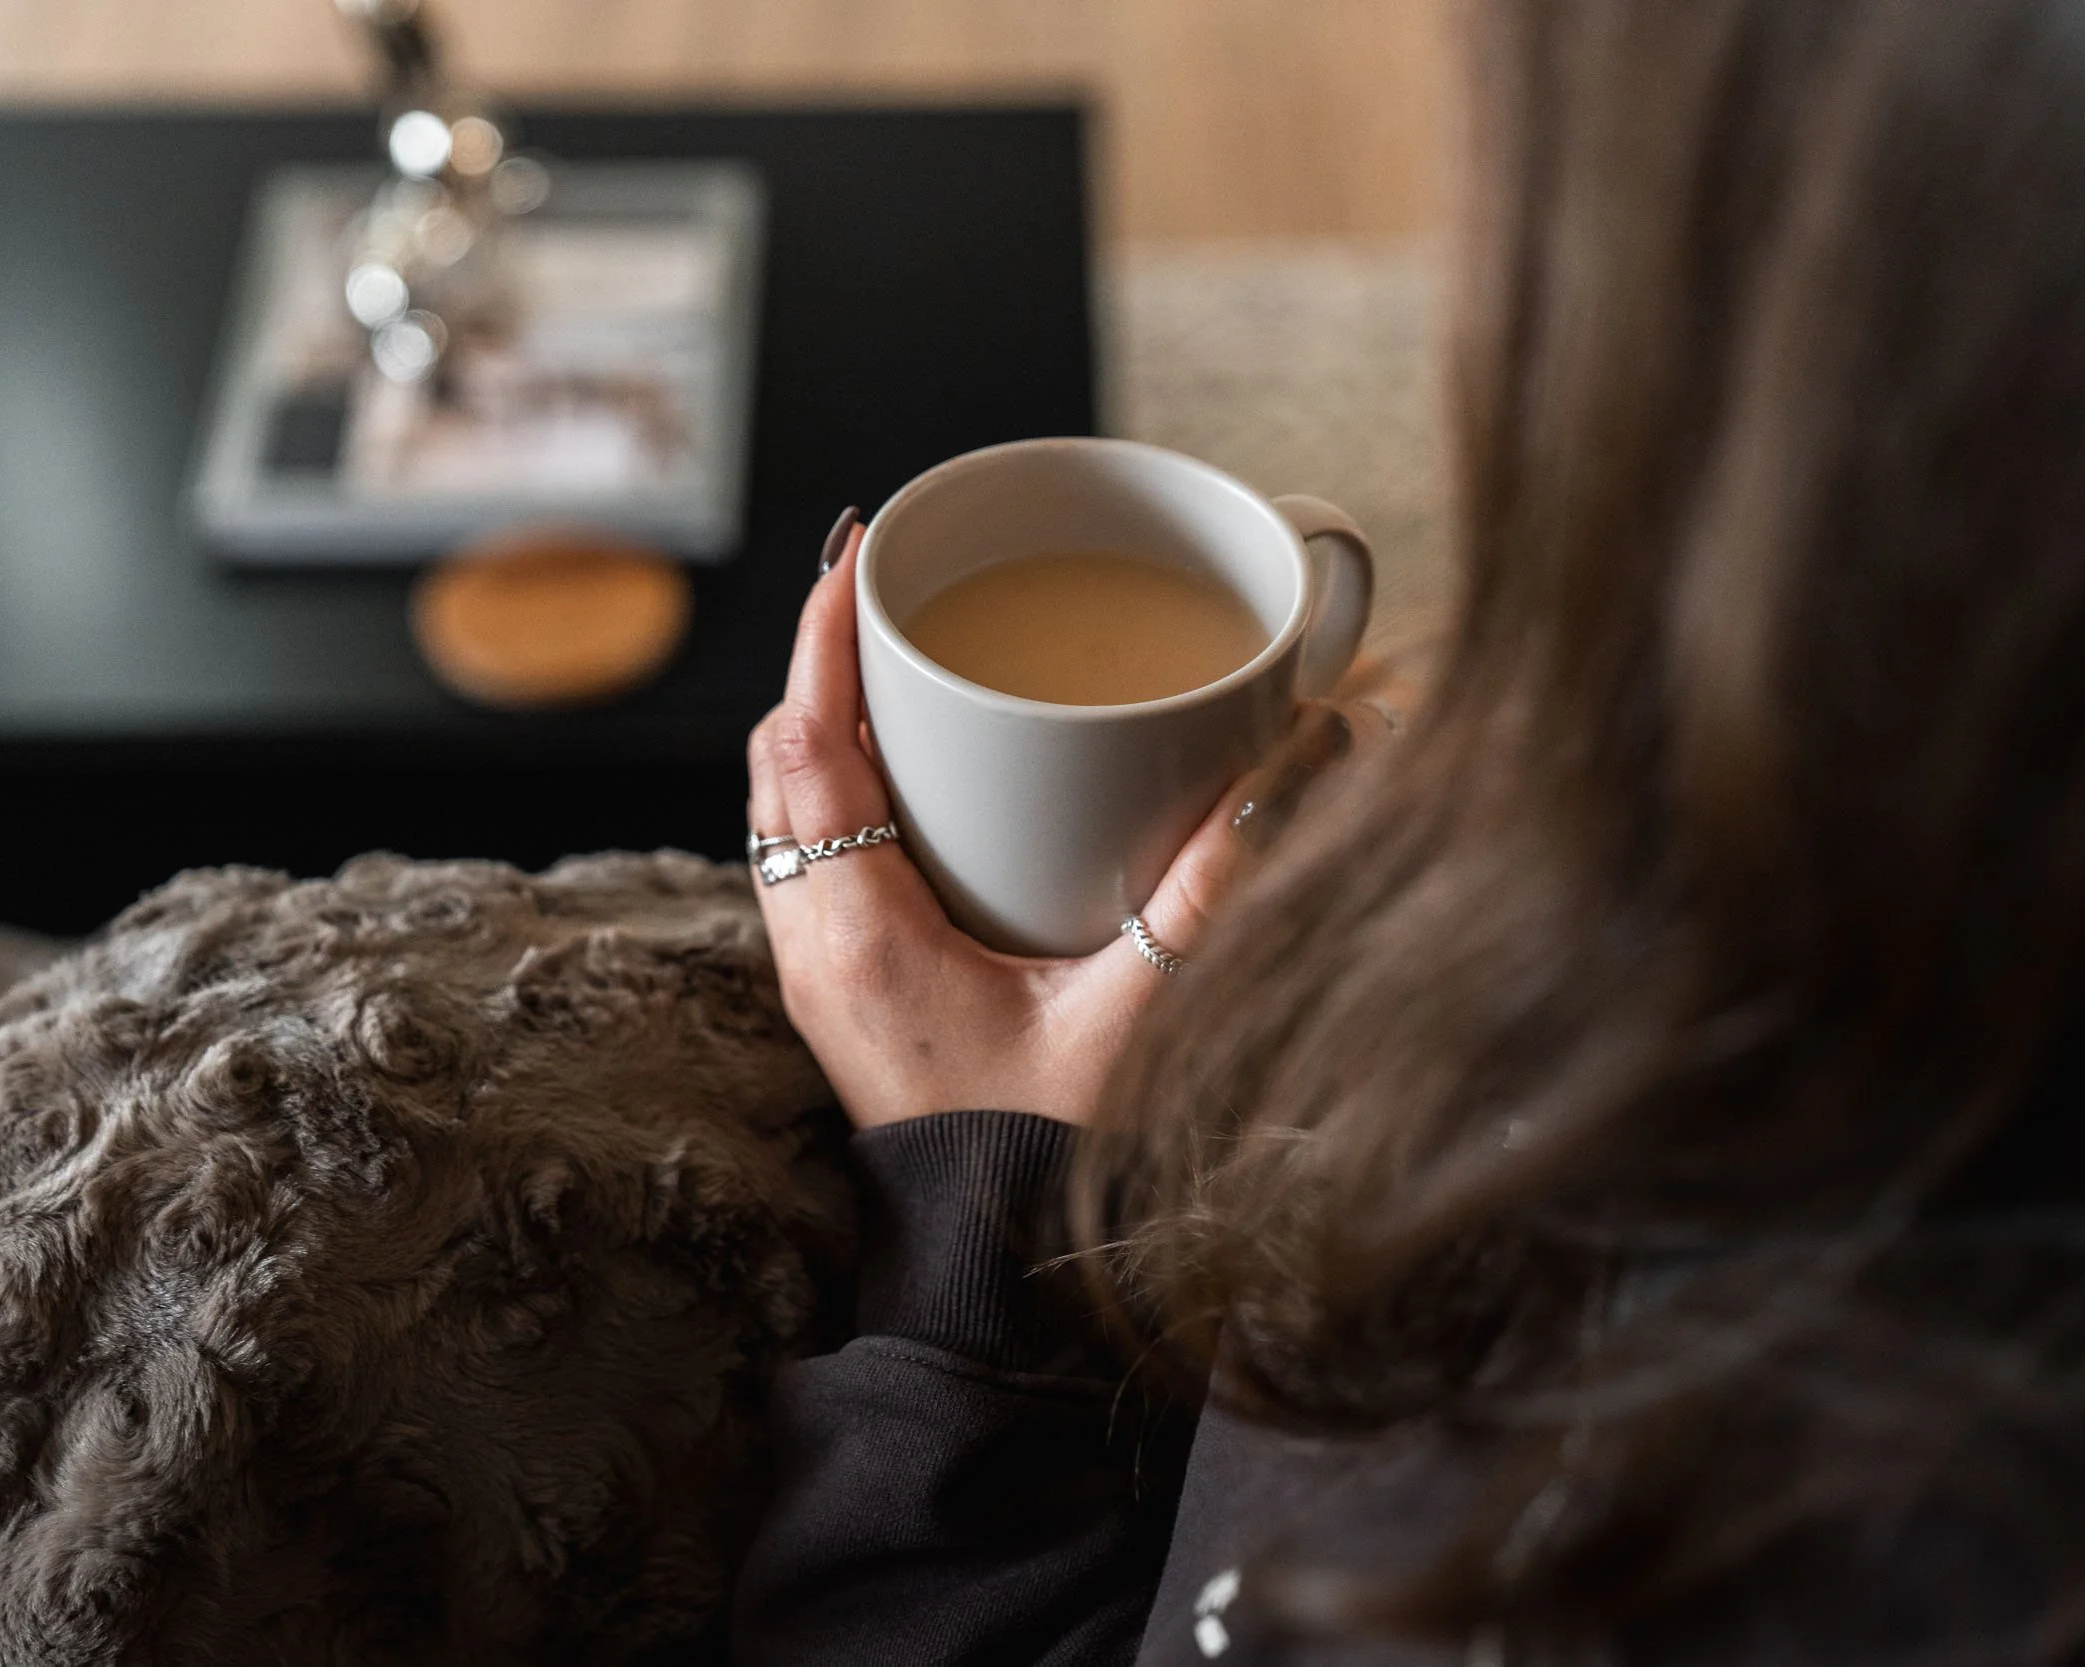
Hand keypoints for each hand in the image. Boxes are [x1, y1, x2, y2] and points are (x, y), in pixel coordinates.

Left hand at [747, 525, 1386, 1130]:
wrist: (989, 1277)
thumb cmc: (1045, 1162)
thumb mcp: (1140, 1013)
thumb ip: (1217, 887)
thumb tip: (1304, 762)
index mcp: (862, 936)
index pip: (807, 749)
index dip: (820, 642)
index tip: (857, 559)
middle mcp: (814, 946)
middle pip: (780, 764)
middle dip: (822, 667)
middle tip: (884, 595)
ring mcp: (815, 974)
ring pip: (781, 813)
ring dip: (821, 730)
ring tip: (885, 665)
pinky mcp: (839, 994)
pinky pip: (805, 861)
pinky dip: (833, 795)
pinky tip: (898, 779)